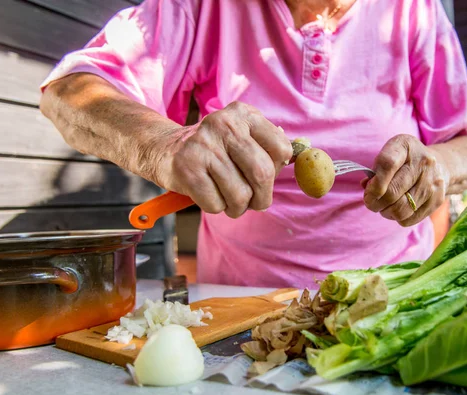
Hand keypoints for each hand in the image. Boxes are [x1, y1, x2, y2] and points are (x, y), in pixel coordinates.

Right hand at [154, 101, 292, 217]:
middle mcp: (224, 124)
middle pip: (262, 174)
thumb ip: (269, 145)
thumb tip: (300, 153)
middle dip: (262, 198)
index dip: (278, 171)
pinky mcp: (187, 168)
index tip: (266, 176)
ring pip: (240, 195)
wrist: (165, 150)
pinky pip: (216, 204)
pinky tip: (209, 194)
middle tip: (255, 202)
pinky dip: (216, 207)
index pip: (282, 149)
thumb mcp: (242, 137)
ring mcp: (204, 145)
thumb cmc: (215, 150)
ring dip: (238, 207)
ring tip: (229, 199)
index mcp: (244, 114)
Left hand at [363, 135, 449, 225]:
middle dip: (374, 203)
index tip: (367, 192)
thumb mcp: (390, 154)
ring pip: (400, 210)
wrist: (439, 166)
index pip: (387, 164)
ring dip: (385, 212)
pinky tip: (397, 209)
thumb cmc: (406, 161)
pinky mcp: (436, 200)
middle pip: (392, 192)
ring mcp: (432, 182)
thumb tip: (366, 187)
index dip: (374, 184)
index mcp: (406, 146)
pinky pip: (409, 219)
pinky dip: (398, 218)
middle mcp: (423, 163)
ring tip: (384, 206)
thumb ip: (376, 169)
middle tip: (370, 203)